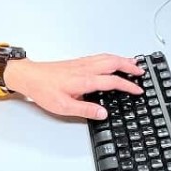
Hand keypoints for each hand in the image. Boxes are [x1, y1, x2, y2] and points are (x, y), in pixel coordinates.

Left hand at [1, 53, 143, 119]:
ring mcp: (81, 63)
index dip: (128, 86)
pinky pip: (99, 56)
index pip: (113, 81)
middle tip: (141, 71)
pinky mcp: (77, 62)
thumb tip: (103, 113)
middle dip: (129, 66)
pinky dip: (111, 57)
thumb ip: (85, 110)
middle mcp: (85, 69)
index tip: (137, 90)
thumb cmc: (43, 90)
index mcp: (85, 80)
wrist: (29, 76)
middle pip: (113, 63)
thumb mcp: (64, 107)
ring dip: (122, 59)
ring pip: (107, 57)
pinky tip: (112, 60)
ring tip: (133, 63)